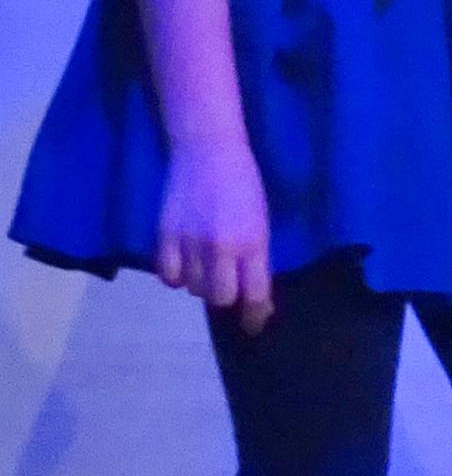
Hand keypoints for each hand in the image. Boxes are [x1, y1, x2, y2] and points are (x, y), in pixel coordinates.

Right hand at [157, 135, 272, 332]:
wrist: (208, 151)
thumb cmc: (244, 184)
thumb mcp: (261, 221)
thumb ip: (256, 256)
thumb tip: (252, 290)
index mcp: (253, 243)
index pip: (255, 293)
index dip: (255, 314)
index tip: (254, 324)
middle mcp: (222, 248)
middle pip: (220, 297)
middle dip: (226, 297)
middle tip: (227, 285)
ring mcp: (190, 242)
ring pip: (193, 288)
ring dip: (201, 284)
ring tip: (206, 267)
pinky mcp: (165, 235)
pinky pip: (167, 275)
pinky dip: (176, 276)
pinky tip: (183, 265)